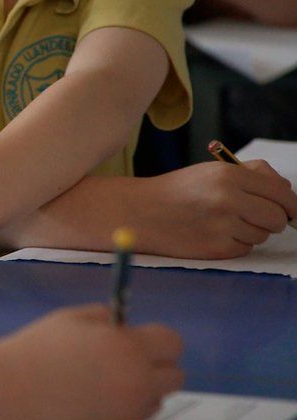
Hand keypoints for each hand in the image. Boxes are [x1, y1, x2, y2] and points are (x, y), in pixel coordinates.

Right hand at [0, 305, 183, 419]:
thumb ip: (102, 317)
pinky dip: (112, 418)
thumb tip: (120, 324)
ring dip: (135, 395)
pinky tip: (81, 408)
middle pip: (174, 378)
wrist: (3, 396)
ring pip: (151, 404)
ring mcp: (126, 417)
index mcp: (129, 348)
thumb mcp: (67, 319)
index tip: (140, 343)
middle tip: (123, 366)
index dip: (157, 341)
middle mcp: (137, 384)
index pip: (172, 343)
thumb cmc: (31, 353)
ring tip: (94, 388)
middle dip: (154, 370)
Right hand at [135, 160, 296, 258]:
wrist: (139, 213)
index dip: (291, 204)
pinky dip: (236, 243)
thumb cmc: (177, 191)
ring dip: (251, 231)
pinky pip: (245, 248)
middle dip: (272, 219)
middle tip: (256, 216)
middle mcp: (228, 200)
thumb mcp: (211, 171)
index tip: (292, 211)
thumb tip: (287, 192)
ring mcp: (222, 226)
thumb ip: (252, 175)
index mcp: (229, 176)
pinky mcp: (216, 248)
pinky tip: (214, 234)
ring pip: (262, 234)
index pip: (282, 193)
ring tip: (223, 222)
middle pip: (277, 217)